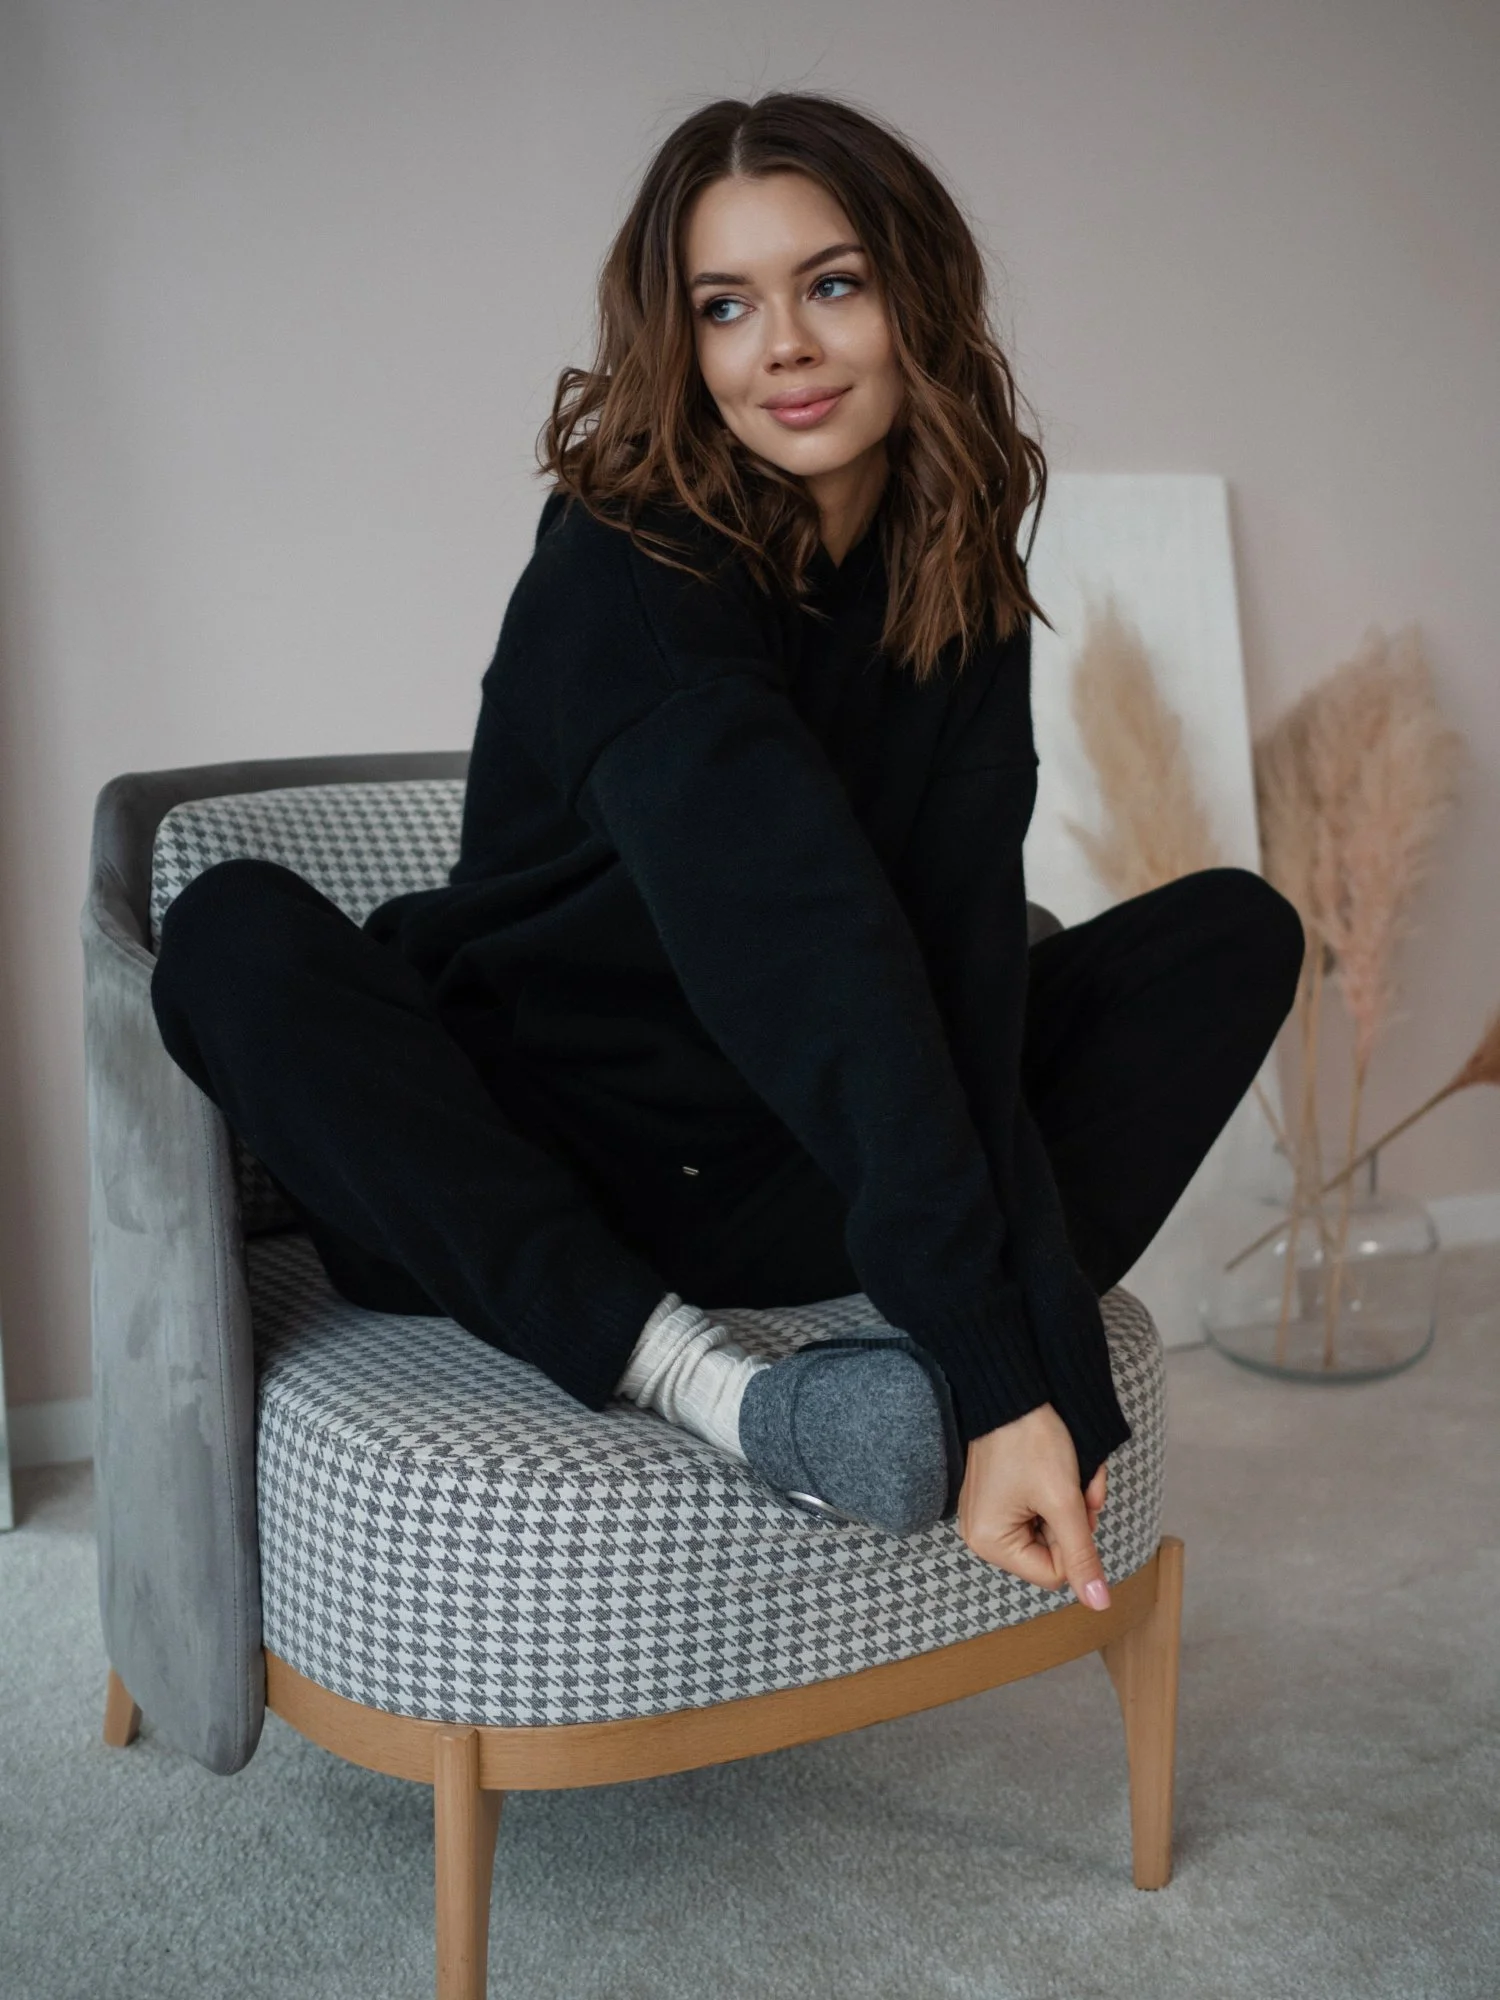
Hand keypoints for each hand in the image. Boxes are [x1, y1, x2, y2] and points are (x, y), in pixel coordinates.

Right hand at [957, 1403, 1111, 1610]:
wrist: (1013, 1391)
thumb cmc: (1031, 1441)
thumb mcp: (1063, 1501)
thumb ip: (1081, 1555)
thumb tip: (1098, 1604)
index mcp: (990, 1542)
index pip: (1052, 1574)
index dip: (1075, 1543)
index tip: (1074, 1506)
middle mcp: (983, 1534)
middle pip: (1050, 1553)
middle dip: (1074, 1522)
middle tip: (1076, 1488)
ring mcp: (990, 1514)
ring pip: (1050, 1531)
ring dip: (1071, 1506)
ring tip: (1071, 1475)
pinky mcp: (999, 1497)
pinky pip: (1040, 1513)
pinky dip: (1059, 1495)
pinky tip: (1063, 1471)